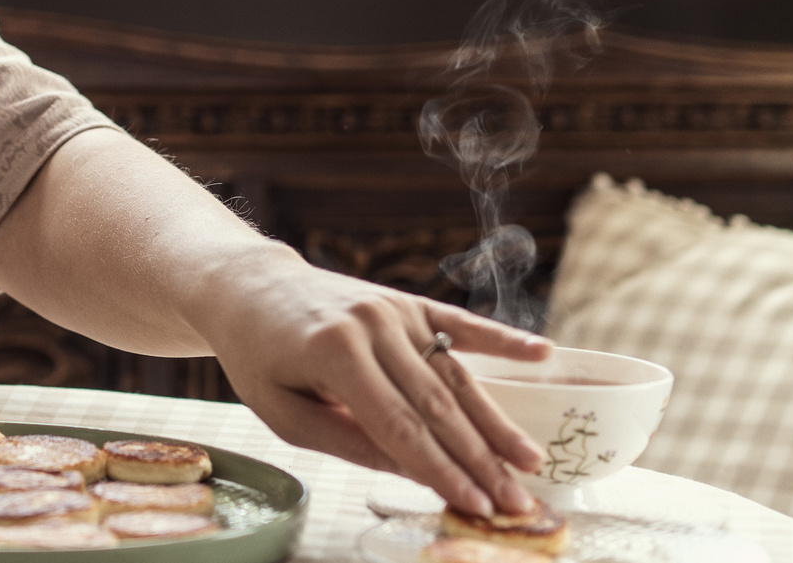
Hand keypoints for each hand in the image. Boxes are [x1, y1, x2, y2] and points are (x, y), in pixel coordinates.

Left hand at [197, 257, 550, 516]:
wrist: (251, 287)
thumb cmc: (261, 357)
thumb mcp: (284, 412)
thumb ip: (348, 441)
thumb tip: (413, 472)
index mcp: (337, 356)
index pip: (401, 428)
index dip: (443, 472)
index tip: (477, 505)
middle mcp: (373, 327)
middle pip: (439, 406)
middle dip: (481, 460)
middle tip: (518, 501)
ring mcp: (395, 309)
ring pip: (456, 374)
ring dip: (497, 421)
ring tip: (532, 461)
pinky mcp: (407, 301)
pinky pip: (461, 323)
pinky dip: (503, 339)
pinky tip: (541, 354)